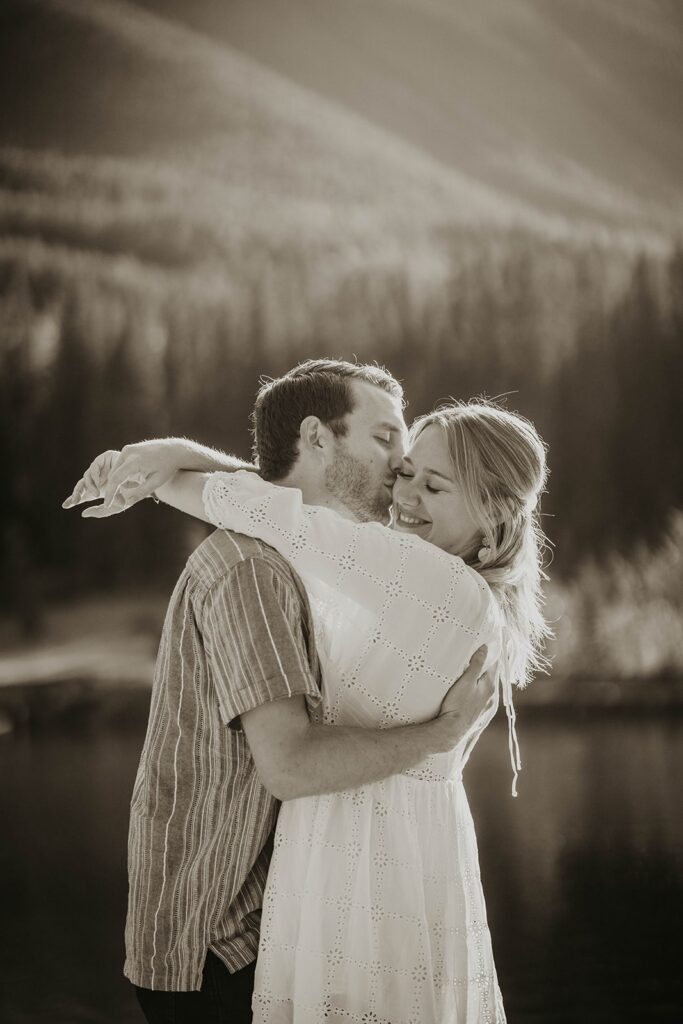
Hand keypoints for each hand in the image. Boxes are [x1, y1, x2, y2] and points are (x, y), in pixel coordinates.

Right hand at [62, 440, 182, 517]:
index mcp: (135, 461)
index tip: (107, 504)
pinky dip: (120, 474)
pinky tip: (128, 483)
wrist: (173, 450)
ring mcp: (127, 449)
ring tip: (125, 494)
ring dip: (116, 482)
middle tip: (120, 503)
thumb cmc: (167, 467)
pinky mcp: (128, 449)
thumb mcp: (156, 482)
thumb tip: (126, 502)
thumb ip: (141, 493)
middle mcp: (128, 452)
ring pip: (114, 470)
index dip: (110, 493)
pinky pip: (119, 465)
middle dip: (113, 490)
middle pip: (113, 474)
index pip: (116, 479)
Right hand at [432, 646, 496, 751]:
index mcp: (490, 685)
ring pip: (483, 683)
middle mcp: (490, 694)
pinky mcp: (476, 709)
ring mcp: (484, 703)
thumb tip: (485, 648)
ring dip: (479, 674)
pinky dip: (475, 684)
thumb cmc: (458, 705)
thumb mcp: (466, 681)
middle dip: (484, 662)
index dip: (491, 651)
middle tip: (475, 649)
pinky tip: (467, 683)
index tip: (486, 641)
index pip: (495, 663)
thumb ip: (476, 664)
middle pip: (489, 673)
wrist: (451, 730)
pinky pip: (478, 691)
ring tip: (469, 664)